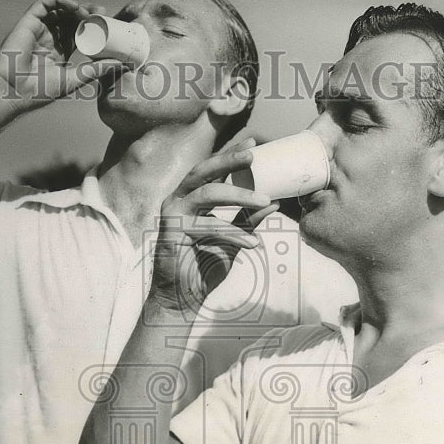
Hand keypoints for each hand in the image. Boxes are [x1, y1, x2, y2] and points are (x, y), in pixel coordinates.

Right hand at [0, 0, 124, 108]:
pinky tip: (75, 7)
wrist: (13, 90)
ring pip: (60, 10)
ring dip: (77, 7)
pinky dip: (60, 1)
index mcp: (58, 52)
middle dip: (88, 14)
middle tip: (103, 14)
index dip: (92, 27)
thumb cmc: (39, 91)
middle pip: (70, 19)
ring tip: (91, 12)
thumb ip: (96, 70)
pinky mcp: (29, 22)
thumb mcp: (75, 79)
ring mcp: (38, 29)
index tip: (107, 25)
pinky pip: (45, 4)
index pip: (77, 33)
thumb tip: (121, 64)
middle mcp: (48, 39)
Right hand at [149, 138, 278, 312]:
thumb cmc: (204, 267)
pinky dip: (232, 233)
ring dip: (238, 195)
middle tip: (253, 155)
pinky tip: (252, 243)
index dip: (230, 155)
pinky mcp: (171, 232)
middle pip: (203, 171)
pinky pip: (207, 226)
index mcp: (190, 199)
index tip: (253, 144)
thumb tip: (272, 203)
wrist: (182, 299)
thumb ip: (247, 220)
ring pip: (206, 194)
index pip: (211, 170)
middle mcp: (178, 201)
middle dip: (229, 160)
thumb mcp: (233, 240)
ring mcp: (172, 214)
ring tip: (266, 200)